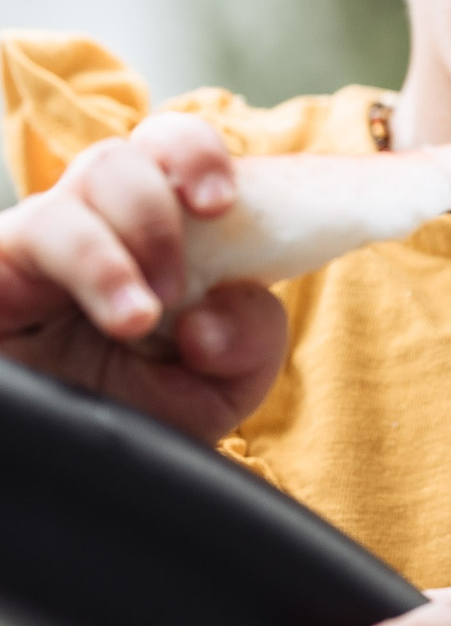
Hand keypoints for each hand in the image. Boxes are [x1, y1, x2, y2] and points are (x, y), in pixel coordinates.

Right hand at [0, 116, 285, 441]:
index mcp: (154, 231)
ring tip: (143, 319)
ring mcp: (34, 251)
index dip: (196, 155)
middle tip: (180, 280)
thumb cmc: (141, 414)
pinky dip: (91, 267)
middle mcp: (89, 228)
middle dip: (159, 204)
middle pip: (118, 159)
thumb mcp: (221, 385)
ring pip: (71, 192)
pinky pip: (24, 236)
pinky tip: (120, 317)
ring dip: (124, 246)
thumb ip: (250, 338)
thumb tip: (212, 316)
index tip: (222, 203)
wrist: (66, 474)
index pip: (168, 151)